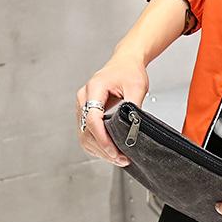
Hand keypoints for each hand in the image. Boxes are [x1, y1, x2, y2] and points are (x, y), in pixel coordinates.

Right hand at [75, 52, 148, 167]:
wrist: (125, 62)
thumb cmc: (130, 71)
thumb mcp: (137, 87)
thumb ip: (133, 108)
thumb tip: (132, 129)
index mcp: (94, 88)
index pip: (92, 118)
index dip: (102, 138)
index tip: (115, 151)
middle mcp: (84, 98)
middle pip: (86, 131)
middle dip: (103, 148)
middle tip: (122, 159)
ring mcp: (83, 106)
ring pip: (84, 135)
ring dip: (100, 150)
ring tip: (119, 158)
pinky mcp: (86, 112)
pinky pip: (87, 133)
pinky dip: (98, 145)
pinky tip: (111, 151)